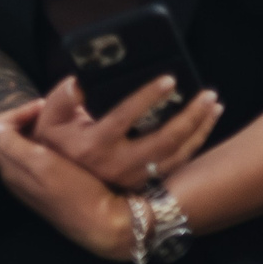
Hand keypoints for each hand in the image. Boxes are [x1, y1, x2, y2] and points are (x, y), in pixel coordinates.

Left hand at [0, 101, 134, 261]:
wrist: (103, 224)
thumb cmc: (75, 192)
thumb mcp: (42, 164)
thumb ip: (12, 145)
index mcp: (8, 167)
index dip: (17, 112)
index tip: (42, 106)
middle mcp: (12, 175)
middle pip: (5, 136)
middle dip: (23, 119)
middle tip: (48, 111)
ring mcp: (26, 183)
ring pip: (18, 145)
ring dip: (32, 129)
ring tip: (55, 122)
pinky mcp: (42, 187)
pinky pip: (32, 157)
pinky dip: (41, 143)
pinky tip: (60, 142)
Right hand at [31, 75, 220, 190]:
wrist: (58, 184)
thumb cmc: (55, 142)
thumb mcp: (48, 119)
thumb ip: (62, 99)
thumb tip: (79, 83)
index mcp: (93, 144)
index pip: (125, 117)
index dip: (148, 97)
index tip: (169, 80)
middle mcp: (116, 164)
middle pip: (164, 141)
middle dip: (190, 116)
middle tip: (208, 94)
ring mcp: (133, 177)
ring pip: (177, 155)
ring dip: (199, 130)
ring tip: (214, 106)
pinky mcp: (143, 183)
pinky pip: (177, 164)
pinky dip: (194, 144)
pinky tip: (204, 126)